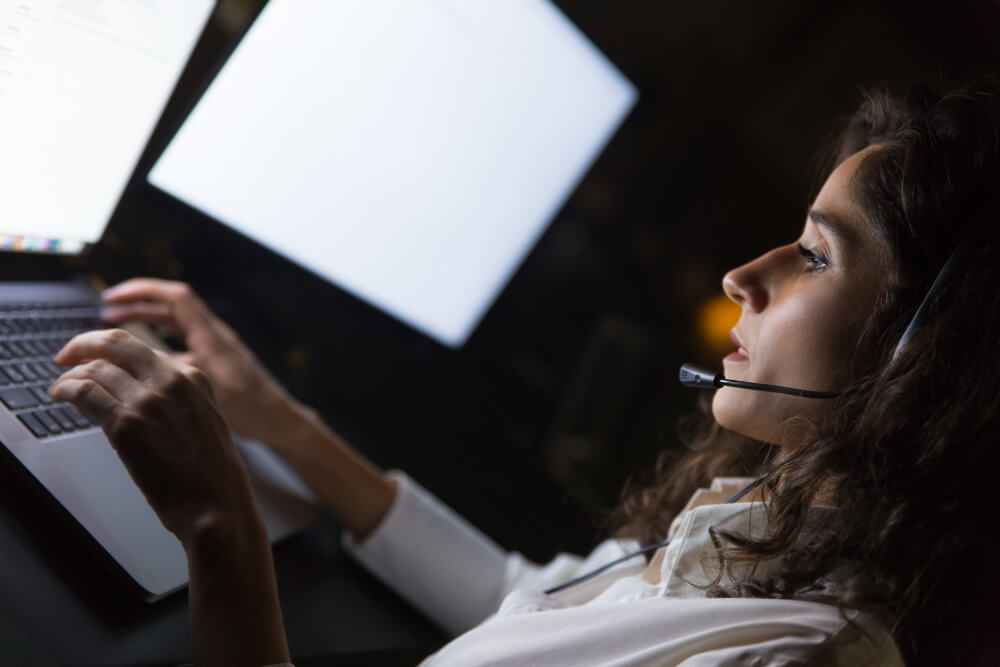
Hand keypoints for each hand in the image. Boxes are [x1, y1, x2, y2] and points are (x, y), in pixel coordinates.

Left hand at [49, 328, 258, 546]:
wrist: (218, 505)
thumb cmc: (214, 476)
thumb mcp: (207, 423)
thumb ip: (180, 402)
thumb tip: (141, 396)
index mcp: (195, 379)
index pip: (142, 349)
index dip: (113, 351)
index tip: (99, 358)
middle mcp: (172, 382)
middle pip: (116, 343)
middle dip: (84, 344)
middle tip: (68, 354)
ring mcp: (148, 401)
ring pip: (96, 368)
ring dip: (70, 374)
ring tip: (61, 386)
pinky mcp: (126, 424)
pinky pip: (85, 393)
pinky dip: (65, 389)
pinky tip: (60, 395)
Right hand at [100, 279, 301, 447]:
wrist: (278, 421)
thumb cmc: (254, 409)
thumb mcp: (214, 390)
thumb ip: (182, 373)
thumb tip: (147, 362)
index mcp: (212, 338)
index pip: (176, 298)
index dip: (143, 292)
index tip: (113, 298)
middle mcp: (212, 337)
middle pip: (170, 307)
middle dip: (136, 305)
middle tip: (105, 311)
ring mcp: (212, 348)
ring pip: (173, 325)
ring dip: (144, 323)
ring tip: (114, 330)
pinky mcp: (212, 363)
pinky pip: (179, 344)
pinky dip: (156, 345)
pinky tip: (140, 361)